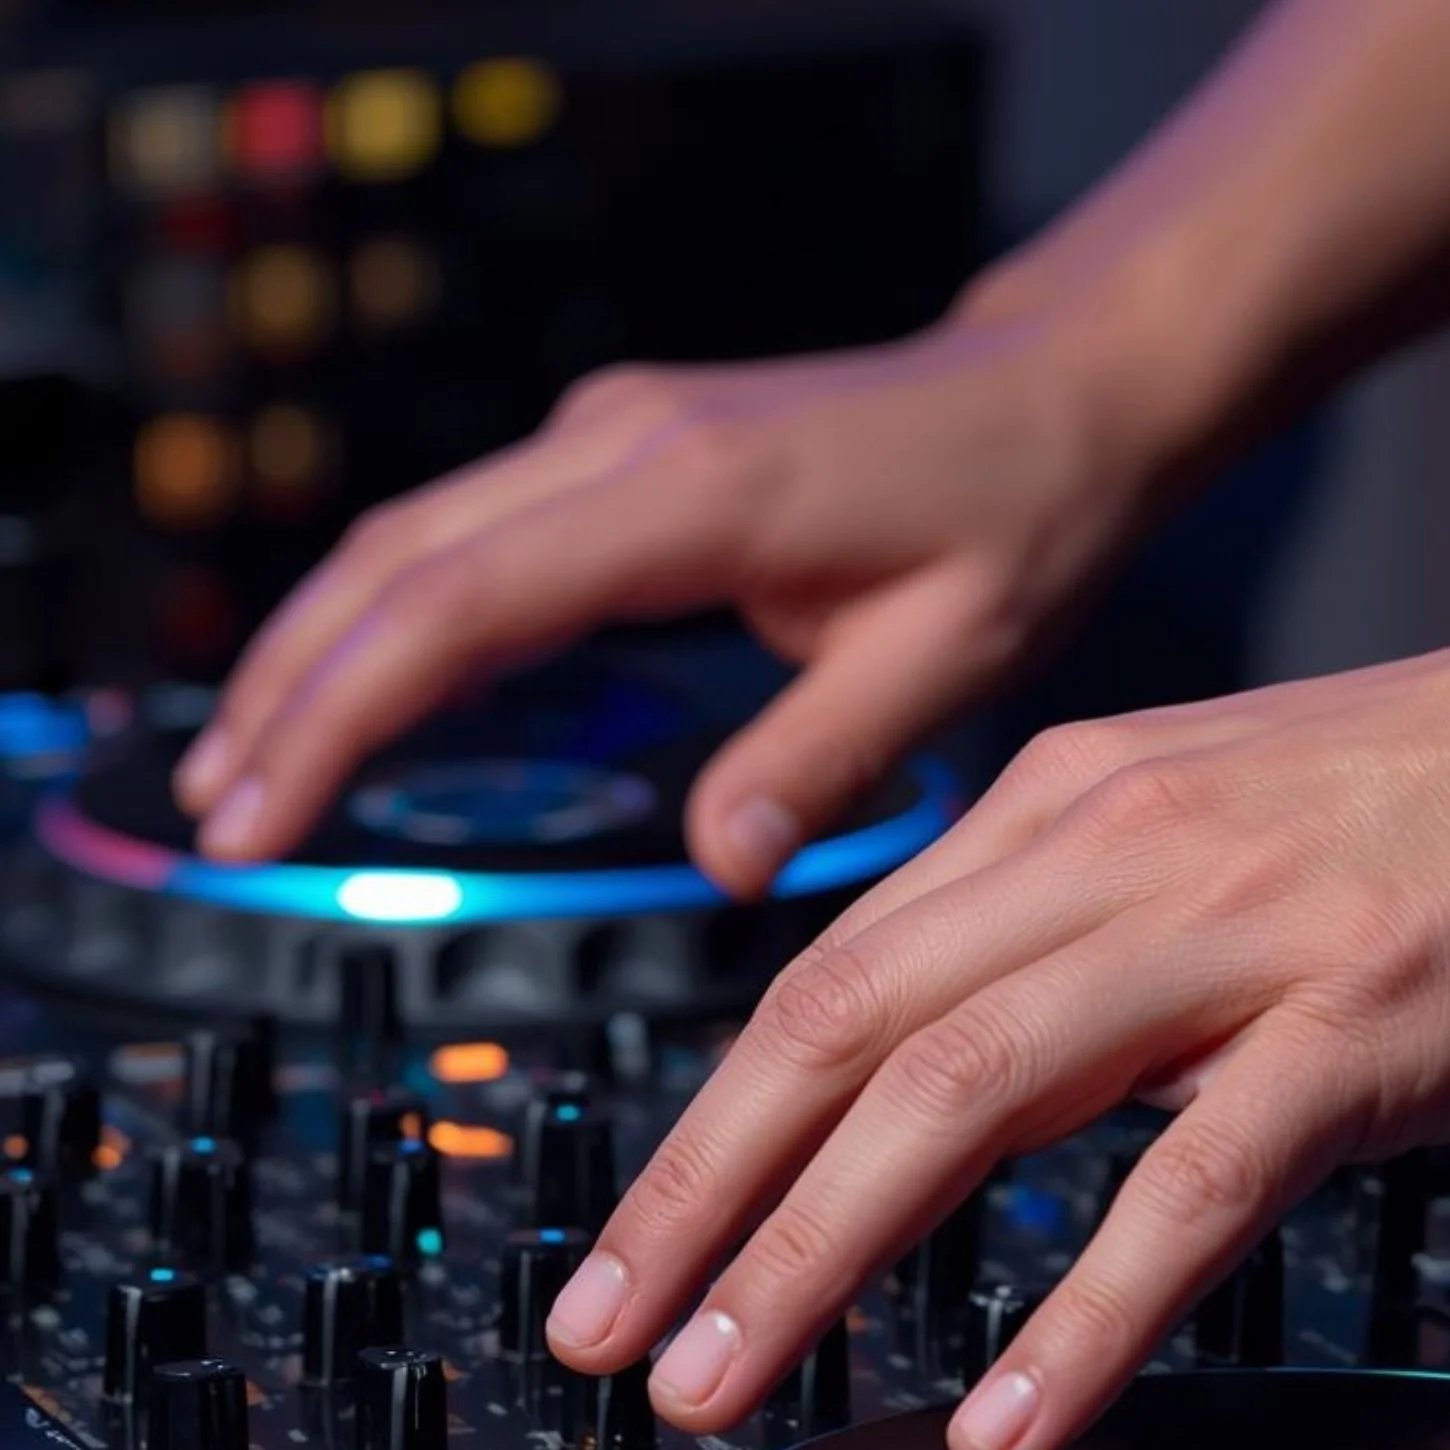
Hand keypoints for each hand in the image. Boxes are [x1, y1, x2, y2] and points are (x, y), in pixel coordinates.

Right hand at [172, 306, 1176, 893]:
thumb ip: (816, 763)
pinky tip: (352, 692)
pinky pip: (463, 536)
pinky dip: (387, 618)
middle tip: (219, 823)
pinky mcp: (615, 455)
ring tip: (243, 770)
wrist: (1048, 398)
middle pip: (393, 565)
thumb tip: (719, 867)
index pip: (456, 608)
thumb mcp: (945, 661)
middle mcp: (619, 444)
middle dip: (289, 693)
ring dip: (315, 651)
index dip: (341, 715)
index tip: (266, 816)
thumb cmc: (1012, 518)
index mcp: (686, 496)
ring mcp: (608, 437)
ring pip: (408, 541)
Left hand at [545, 592, 1449, 1449]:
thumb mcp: (1214, 843)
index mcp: (1070, 806)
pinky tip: (1007, 1412)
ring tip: (725, 1385)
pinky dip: (1085, 1309)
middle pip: (844, 1031)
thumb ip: (1066, 946)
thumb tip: (939, 1081)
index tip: (624, 1248)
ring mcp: (1244, 930)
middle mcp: (1122, 848)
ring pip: (964, 1092)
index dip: (702, 1131)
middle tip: (606, 1341)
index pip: (828, 978)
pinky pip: (1194, 1182)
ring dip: (818, 1254)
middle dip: (699, 1201)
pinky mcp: (1371, 1020)